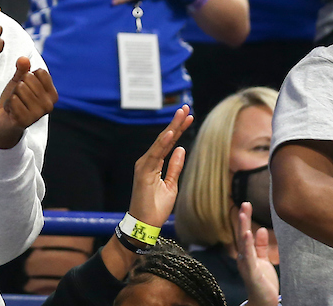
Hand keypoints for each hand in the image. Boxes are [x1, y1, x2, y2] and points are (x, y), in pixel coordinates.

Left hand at [0, 56, 57, 148]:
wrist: (4, 123)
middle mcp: (48, 105)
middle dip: (18, 86)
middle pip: (28, 79)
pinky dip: (8, 104)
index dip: (27, 76)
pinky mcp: (25, 120)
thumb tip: (23, 59)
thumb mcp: (19, 82)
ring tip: (14, 105)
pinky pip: (13, 100)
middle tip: (18, 98)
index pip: (40, 72)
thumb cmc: (15, 101)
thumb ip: (22, 70)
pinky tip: (11, 112)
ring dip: (12, 96)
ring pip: (20, 88)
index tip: (26, 88)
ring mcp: (38, 114)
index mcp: (52, 94)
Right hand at [128, 105, 191, 226]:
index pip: (169, 143)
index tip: (189, 116)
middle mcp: (147, 161)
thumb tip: (181, 148)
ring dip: (172, 127)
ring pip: (161, 142)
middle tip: (186, 107)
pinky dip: (164, 142)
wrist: (144, 224)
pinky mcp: (143, 171)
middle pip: (165, 138)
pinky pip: (156, 154)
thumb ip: (174, 167)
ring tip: (182, 114)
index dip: (179, 129)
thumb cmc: (155, 208)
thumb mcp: (171, 185)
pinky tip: (172, 132)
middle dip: (176, 122)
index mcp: (154, 164)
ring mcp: (144, 165)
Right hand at [235, 202, 279, 305]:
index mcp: (247, 254)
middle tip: (244, 203)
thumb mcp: (263, 260)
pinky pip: (249, 257)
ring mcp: (246, 265)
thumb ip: (261, 246)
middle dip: (243, 219)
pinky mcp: (252, 273)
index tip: (247, 203)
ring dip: (242, 228)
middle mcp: (243, 258)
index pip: (245, 232)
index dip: (245, 218)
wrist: (264, 302)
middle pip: (242, 235)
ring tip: (242, 214)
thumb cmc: (263, 282)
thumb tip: (261, 229)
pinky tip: (248, 233)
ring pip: (243, 244)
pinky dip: (248, 245)